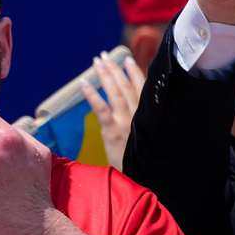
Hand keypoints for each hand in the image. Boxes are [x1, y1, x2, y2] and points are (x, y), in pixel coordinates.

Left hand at [81, 53, 145, 170]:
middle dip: (115, 69)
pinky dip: (92, 95)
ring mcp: (125, 122)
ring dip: (105, 75)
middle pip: (126, 86)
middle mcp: (138, 115)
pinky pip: (101, 109)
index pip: (142, 88)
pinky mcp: (113, 132)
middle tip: (104, 55)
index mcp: (148, 116)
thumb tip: (139, 112)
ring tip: (97, 61)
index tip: (127, 60)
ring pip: (115, 93)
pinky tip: (84, 83)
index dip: (134, 72)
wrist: (144, 178)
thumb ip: (145, 123)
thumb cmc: (146, 160)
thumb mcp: (150, 139)